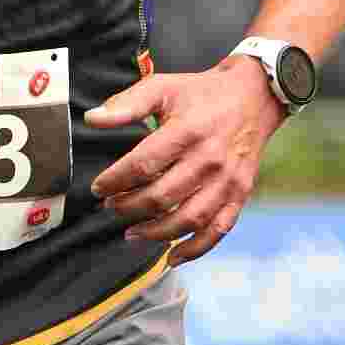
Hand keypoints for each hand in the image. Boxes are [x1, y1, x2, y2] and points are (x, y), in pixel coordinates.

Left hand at [85, 57, 279, 266]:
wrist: (253, 96)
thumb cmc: (202, 93)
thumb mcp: (163, 87)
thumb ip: (126, 104)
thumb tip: (92, 119)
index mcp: (187, 131)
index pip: (143, 165)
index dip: (115, 181)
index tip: (99, 188)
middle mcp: (209, 159)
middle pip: (162, 197)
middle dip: (129, 207)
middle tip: (112, 208)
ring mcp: (227, 181)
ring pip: (188, 219)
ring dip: (155, 233)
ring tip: (132, 233)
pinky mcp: (240, 194)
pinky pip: (218, 230)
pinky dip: (195, 249)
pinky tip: (171, 256)